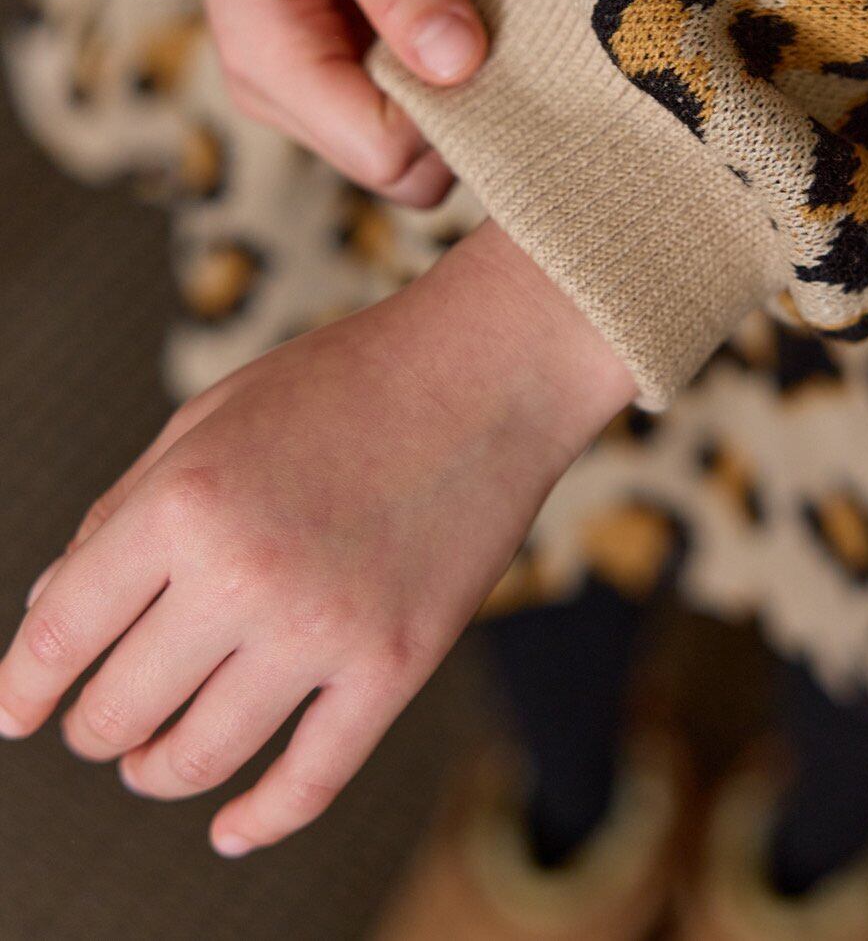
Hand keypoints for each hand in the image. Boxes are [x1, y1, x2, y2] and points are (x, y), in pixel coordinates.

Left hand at [0, 219, 635, 854]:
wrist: (489, 369)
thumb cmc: (344, 379)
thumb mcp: (208, 417)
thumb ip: (122, 512)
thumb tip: (51, 612)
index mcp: (182, 499)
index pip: (60, 632)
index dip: (22, 686)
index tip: (14, 712)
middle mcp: (242, 573)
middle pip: (118, 710)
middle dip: (94, 727)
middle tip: (100, 723)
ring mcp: (323, 628)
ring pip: (198, 756)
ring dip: (157, 771)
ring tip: (152, 763)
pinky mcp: (394, 665)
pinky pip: (308, 782)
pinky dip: (258, 819)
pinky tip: (229, 829)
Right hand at [158, 0, 487, 206]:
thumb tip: (462, 63)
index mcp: (269, 62)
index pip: (385, 151)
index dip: (454, 111)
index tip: (492, 35)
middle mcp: (280, 95)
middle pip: (401, 169)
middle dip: (465, 110)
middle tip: (499, 23)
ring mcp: (304, 88)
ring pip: (410, 145)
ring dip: (460, 87)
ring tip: (473, 2)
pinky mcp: (332, 66)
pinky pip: (405, 103)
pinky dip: (445, 66)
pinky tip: (457, 6)